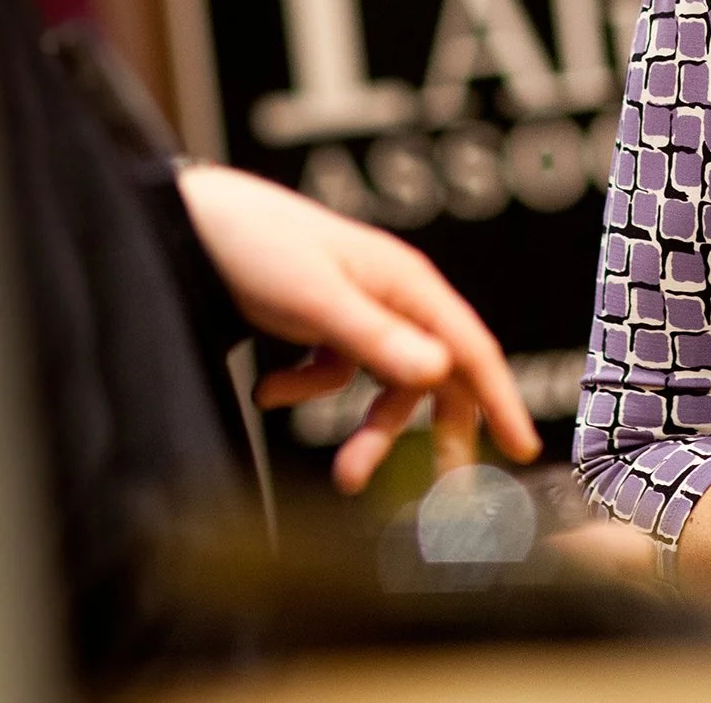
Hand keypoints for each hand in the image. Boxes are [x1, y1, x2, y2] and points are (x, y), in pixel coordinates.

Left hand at [176, 164, 542, 490]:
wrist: (188, 222)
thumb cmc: (257, 245)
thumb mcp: (317, 301)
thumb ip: (377, 340)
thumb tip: (441, 374)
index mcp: (406, 283)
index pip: (470, 347)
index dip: (501, 398)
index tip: (522, 447)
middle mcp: (392, 296)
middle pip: (435, 374)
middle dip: (435, 431)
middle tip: (445, 489)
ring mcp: (356, 309)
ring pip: (384, 383)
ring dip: (367, 430)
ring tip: (345, 476)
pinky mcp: (320, 321)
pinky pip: (335, 372)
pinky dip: (308, 390)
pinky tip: (269, 391)